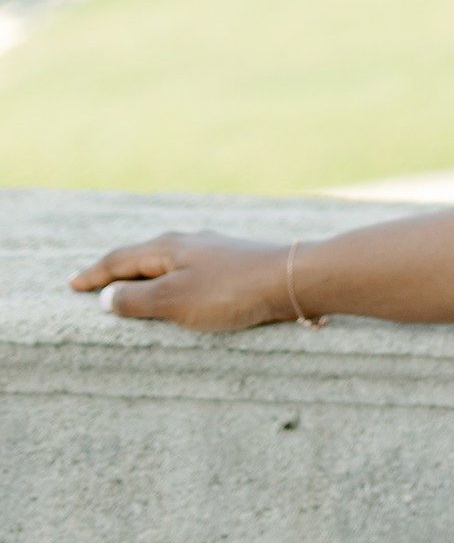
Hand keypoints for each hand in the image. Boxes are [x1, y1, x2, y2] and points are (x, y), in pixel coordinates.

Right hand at [68, 232, 298, 333]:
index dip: (94, 275)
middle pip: (143, 256)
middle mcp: (189, 242)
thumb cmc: (231, 291)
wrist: (291, 279)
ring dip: (145, 276)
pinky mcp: (234, 263)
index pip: (120, 259)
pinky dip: (172, 281)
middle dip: (117, 271)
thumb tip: (107, 297)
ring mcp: (214, 250)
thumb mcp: (175, 300)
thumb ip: (138, 299)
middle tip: (94, 284)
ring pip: (168, 262)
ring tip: (132, 288)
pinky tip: (182, 290)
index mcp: (168, 247)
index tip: (72, 285)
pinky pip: (190, 271)